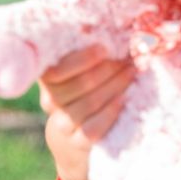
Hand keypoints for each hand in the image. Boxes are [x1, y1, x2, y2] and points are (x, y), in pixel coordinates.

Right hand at [39, 45, 135, 179]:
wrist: (73, 147)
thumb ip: (85, 58)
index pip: (57, 69)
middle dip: (108, 69)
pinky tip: (124, 99)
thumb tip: (112, 32)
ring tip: (131, 73)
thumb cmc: (81, 99)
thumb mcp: (76, 78)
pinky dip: (110, 111)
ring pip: (89, 103)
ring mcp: (63, 125)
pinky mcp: (76, 144)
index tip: (104, 48)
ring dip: (114, 86)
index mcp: (49, 81)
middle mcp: (51, 102)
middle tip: (129, 59)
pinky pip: (93, 128)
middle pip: (79, 84)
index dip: (82, 59)